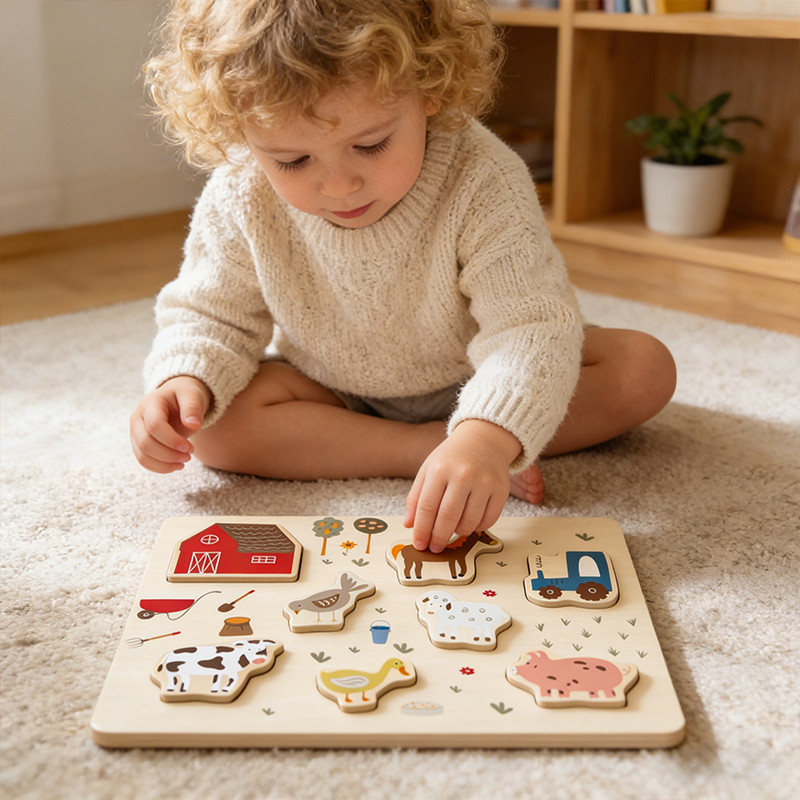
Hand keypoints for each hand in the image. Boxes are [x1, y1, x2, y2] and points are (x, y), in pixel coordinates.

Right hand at [130, 376, 211, 472]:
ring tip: (184, 462)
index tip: (190, 448)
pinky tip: (176, 466)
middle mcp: (138, 417)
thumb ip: (193, 408)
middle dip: (169, 454)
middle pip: (145, 443)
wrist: (178, 397)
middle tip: (189, 456)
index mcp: (150, 403)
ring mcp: (135, 431)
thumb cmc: (185, 395)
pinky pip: (143, 460)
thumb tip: (193, 425)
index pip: (154, 425)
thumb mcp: (192, 395)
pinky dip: (159, 467)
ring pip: (142, 455)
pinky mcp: (138, 442)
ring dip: (164, 464)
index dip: (172, 440)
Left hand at [404, 419, 520, 552]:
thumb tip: (409, 525)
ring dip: (458, 532)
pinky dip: (477, 527)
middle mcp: (463, 475)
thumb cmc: (452, 458)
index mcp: (440, 469)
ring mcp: (484, 482)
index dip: (422, 530)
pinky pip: (488, 521)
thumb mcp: (428, 470)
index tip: (419, 544)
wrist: (484, 439)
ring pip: (469, 523)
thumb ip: (416, 497)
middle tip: (435, 547)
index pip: (427, 507)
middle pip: (448, 518)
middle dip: (439, 538)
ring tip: (453, 527)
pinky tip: (470, 520)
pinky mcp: (501, 490)